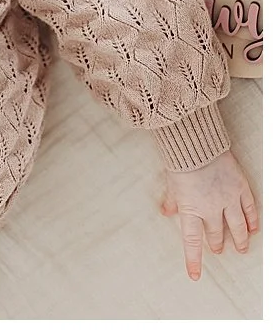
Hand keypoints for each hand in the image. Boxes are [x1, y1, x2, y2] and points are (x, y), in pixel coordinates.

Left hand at [160, 150, 258, 279]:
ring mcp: (228, 200)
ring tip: (241, 248)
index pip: (191, 241)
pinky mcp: (240, 189)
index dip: (193, 259)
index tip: (194, 275)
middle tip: (219, 250)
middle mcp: (211, 208)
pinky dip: (252, 222)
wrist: (197, 144)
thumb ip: (171, 200)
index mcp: (191, 209)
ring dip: (239, 239)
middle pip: (216, 234)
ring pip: (237, 227)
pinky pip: (249, 210)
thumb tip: (166, 212)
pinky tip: (253, 229)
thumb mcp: (171, 183)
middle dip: (217, 244)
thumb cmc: (180, 161)